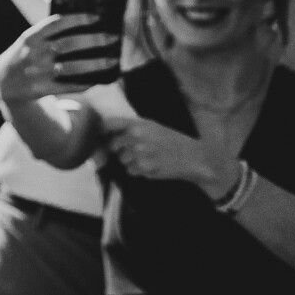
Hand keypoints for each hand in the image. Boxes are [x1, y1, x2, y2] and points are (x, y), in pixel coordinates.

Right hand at [0, 13, 118, 103]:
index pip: (57, 23)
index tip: (97, 18)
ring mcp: (37, 73)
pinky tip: (98, 79)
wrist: (3, 82)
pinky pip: (68, 86)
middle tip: (112, 37)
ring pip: (71, 67)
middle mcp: (33, 54)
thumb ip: (50, 33)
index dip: (78, 19)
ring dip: (95, 64)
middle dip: (93, 40)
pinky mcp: (41, 89)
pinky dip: (85, 83)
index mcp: (30, 38)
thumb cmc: (25, 55)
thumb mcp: (29, 40)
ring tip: (112, 60)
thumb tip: (87, 28)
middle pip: (68, 44)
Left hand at [101, 116, 235, 195]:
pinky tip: (151, 166)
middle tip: (134, 150)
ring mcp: (140, 154)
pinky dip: (138, 170)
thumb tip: (110, 130)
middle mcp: (137, 138)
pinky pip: (131, 170)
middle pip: (113, 145)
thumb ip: (133, 127)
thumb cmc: (173, 141)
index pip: (110, 124)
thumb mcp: (154, 127)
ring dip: (130, 160)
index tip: (100, 134)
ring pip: (122, 159)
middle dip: (120, 149)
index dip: (102, 129)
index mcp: (140, 125)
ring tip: (147, 158)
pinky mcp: (144, 168)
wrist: (194, 157)